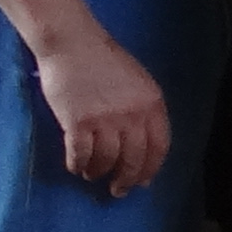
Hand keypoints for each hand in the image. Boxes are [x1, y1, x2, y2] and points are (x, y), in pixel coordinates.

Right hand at [34, 20, 172, 197]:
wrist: (72, 42)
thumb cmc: (104, 61)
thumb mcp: (138, 83)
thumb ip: (144, 112)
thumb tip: (144, 148)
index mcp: (153, 104)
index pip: (160, 147)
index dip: (151, 169)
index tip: (143, 183)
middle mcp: (133, 115)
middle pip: (135, 158)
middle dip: (127, 179)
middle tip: (118, 190)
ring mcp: (105, 119)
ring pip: (107, 160)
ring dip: (100, 172)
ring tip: (93, 175)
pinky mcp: (78, 122)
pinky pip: (81, 154)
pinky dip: (79, 165)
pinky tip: (77, 167)